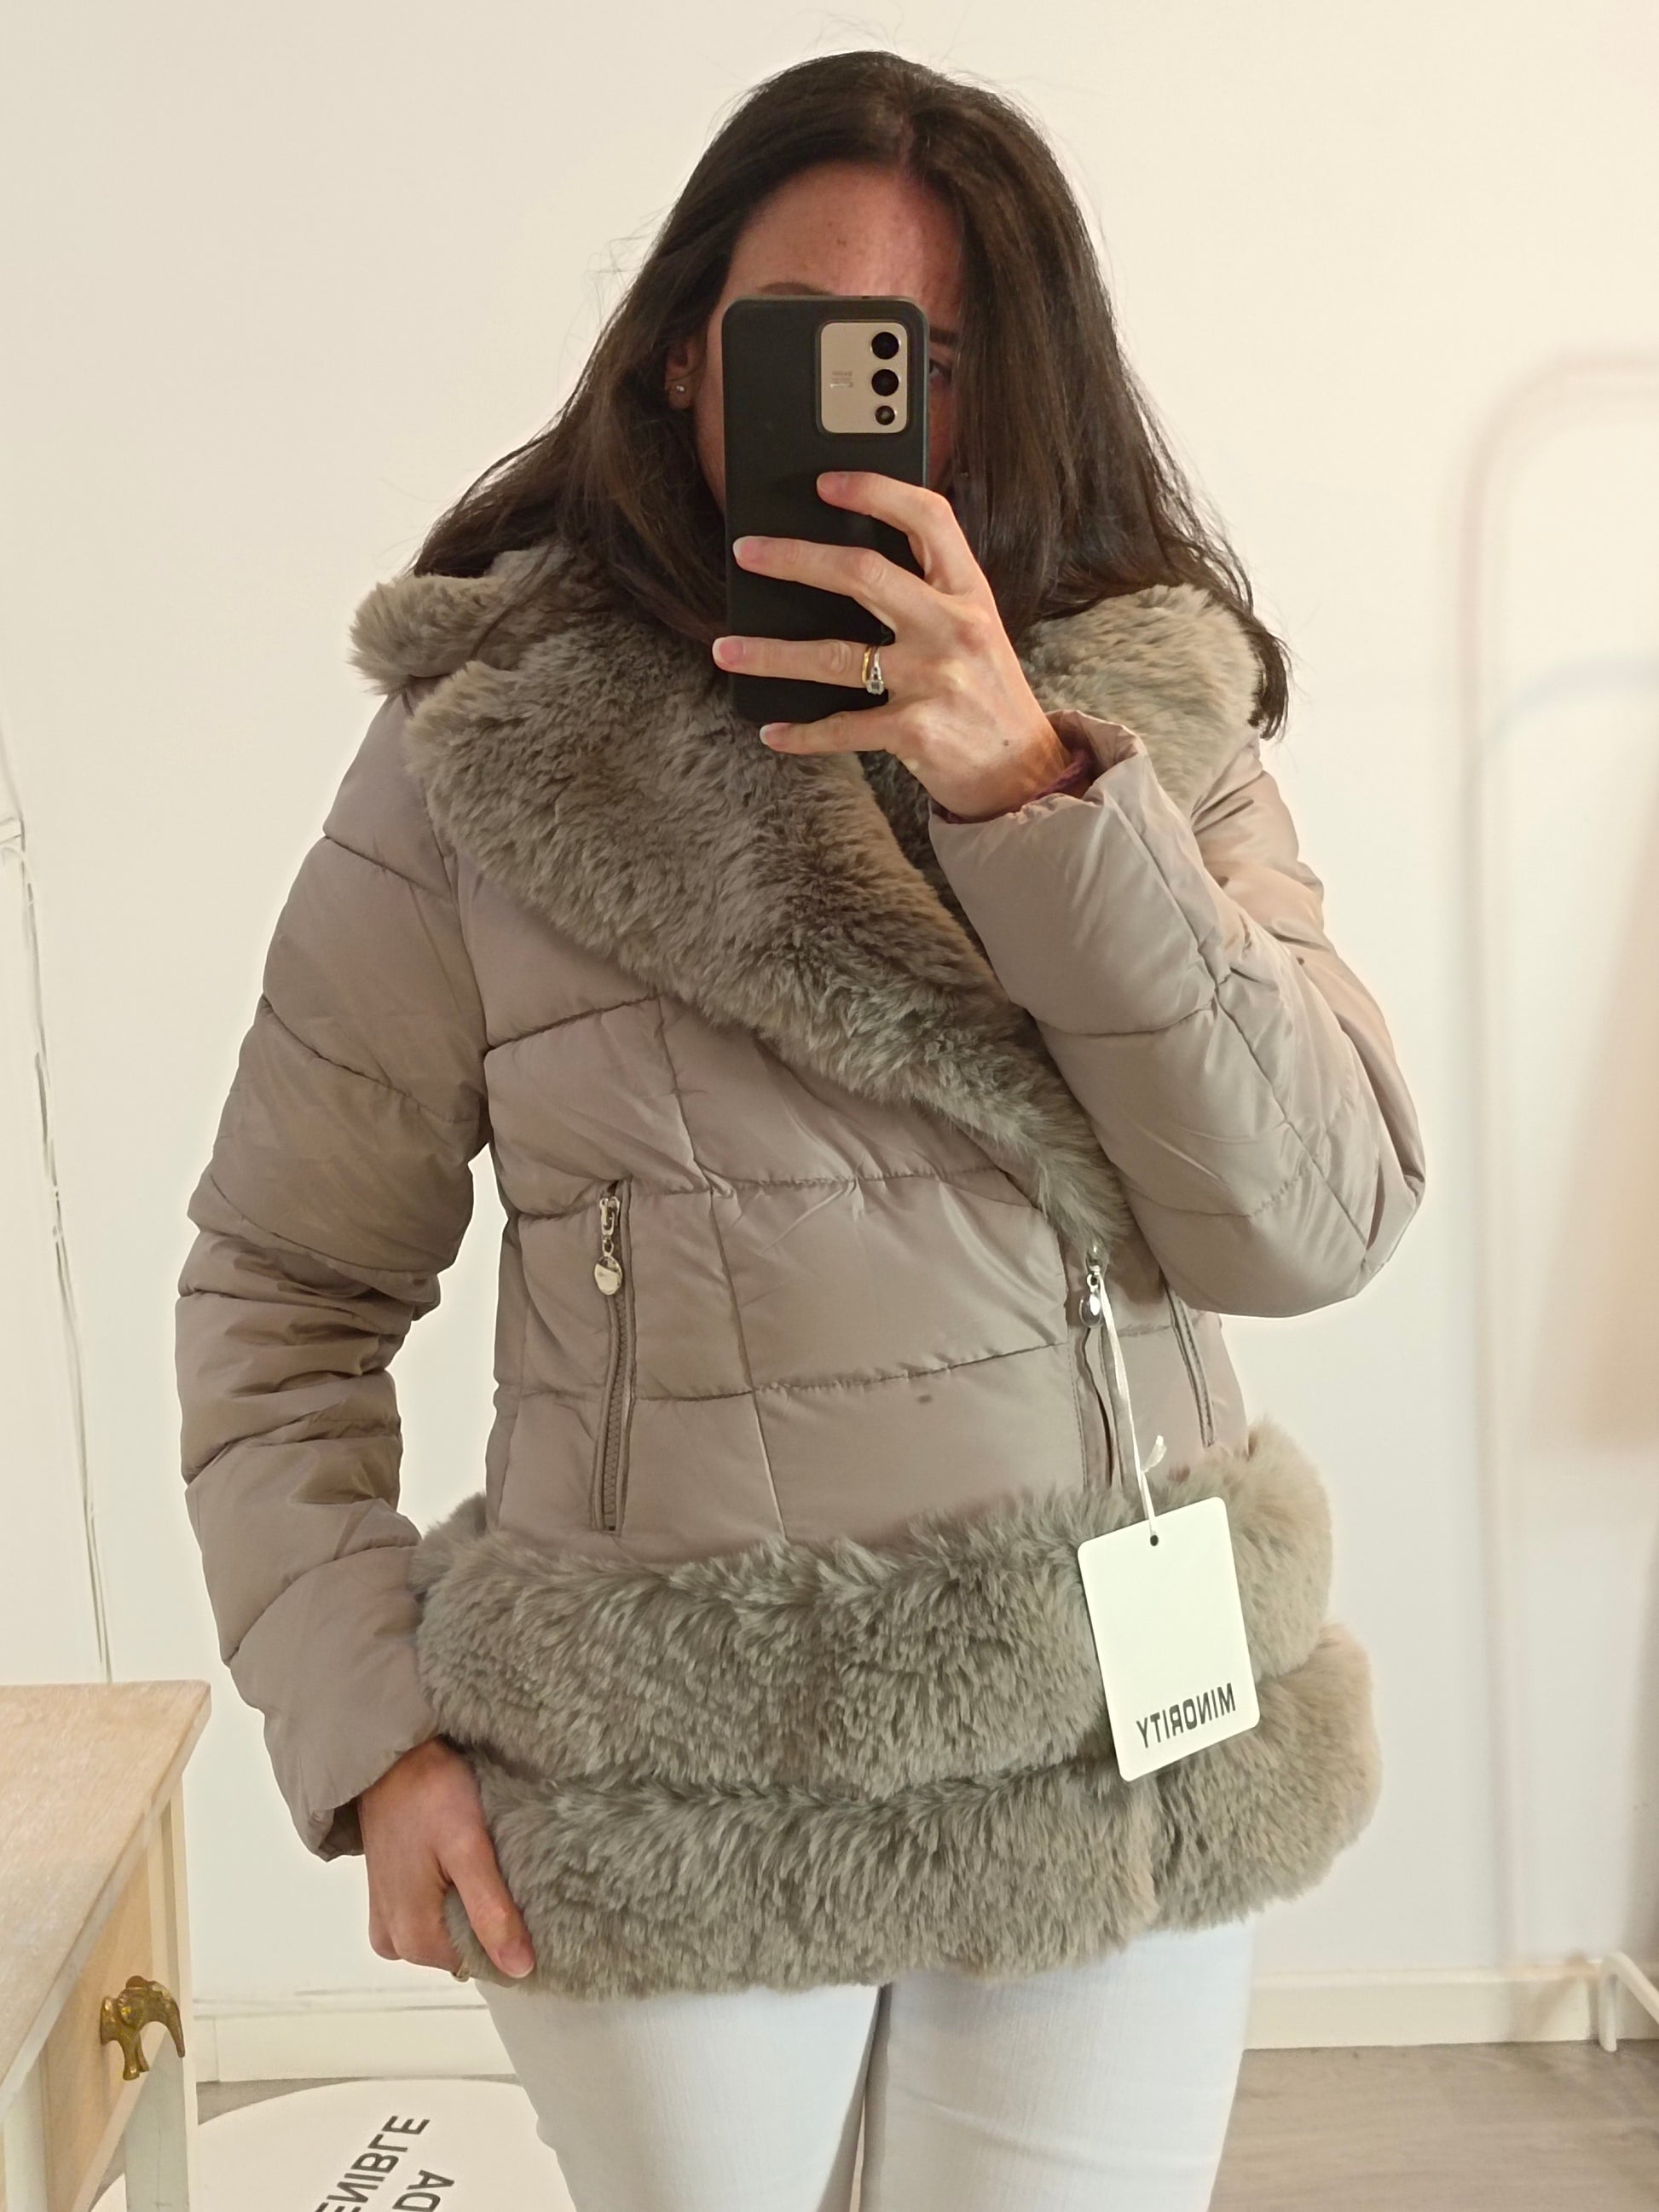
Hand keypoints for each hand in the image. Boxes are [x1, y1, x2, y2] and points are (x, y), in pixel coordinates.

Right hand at [358, 1737, 534, 1978]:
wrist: (389, 1757)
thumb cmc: (431, 1795)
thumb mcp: (468, 1849)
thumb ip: (491, 1912)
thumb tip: (519, 1972)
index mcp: (415, 1941)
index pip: (483, 1964)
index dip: (510, 1933)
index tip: (525, 1897)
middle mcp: (395, 1944)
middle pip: (465, 1949)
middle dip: (490, 1916)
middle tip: (504, 1869)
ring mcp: (387, 1922)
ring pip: (450, 1930)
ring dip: (471, 1902)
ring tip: (485, 1862)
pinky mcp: (388, 1900)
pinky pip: (431, 1914)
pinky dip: (452, 1894)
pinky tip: (462, 1863)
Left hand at [713, 472, 1076, 820]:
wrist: (1023, 772)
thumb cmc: (988, 693)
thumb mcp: (975, 628)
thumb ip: (929, 593)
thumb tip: (847, 561)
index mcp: (969, 592)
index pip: (928, 518)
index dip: (875, 491)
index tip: (826, 483)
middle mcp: (953, 628)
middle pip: (862, 573)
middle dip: (794, 558)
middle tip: (746, 552)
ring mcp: (934, 679)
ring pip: (834, 656)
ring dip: (770, 653)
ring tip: (726, 648)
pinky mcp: (915, 731)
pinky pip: (842, 727)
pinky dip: (801, 734)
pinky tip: (773, 731)